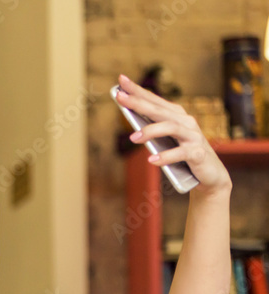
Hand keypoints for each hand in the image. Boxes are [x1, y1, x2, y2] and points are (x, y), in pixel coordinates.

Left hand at [116, 74, 230, 195]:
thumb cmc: (183, 156)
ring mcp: (193, 137)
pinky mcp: (198, 154)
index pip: (154, 101)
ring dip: (151, 131)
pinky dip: (166, 156)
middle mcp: (186, 122)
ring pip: (171, 128)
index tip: (121, 80)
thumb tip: (132, 129)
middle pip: (159, 110)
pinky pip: (181, 153)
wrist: (210, 174)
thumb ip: (153, 133)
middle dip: (139, 103)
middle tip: (120, 98)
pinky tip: (152, 160)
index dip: (138, 90)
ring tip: (133, 138)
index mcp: (176, 117)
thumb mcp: (166, 142)